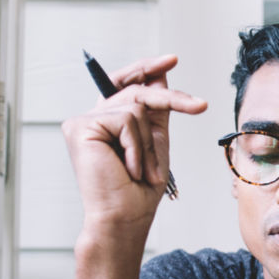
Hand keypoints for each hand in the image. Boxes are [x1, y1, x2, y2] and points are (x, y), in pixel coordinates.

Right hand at [61, 54, 206, 234]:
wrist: (125, 219)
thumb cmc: (139, 191)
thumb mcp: (155, 142)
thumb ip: (155, 110)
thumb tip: (161, 74)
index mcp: (107, 122)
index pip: (124, 83)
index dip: (146, 68)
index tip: (172, 59)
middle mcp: (91, 119)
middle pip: (136, 90)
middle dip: (171, 99)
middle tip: (199, 106)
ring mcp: (82, 121)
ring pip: (134, 106)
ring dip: (148, 143)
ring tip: (141, 170)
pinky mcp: (79, 126)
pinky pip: (125, 119)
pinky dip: (136, 147)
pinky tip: (128, 169)